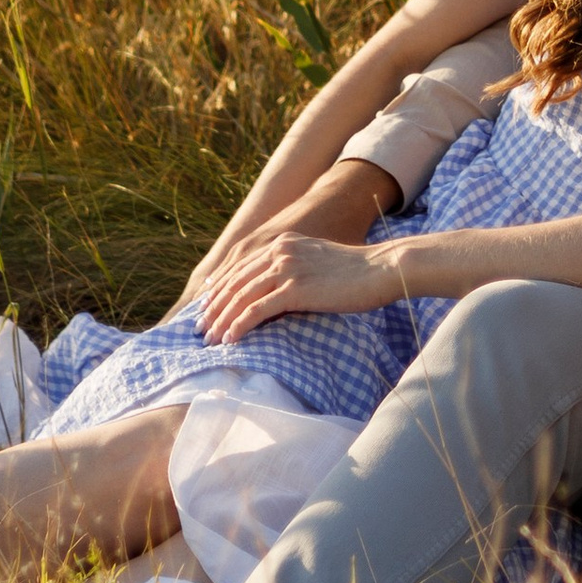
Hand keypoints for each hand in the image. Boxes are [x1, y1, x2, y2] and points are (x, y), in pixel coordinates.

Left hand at [196, 230, 403, 343]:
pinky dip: (239, 326)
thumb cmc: (356, 271)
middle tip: (201, 328)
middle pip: (234, 282)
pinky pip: (257, 310)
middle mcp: (279, 251)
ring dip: (221, 320)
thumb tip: (277, 292)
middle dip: (214, 307)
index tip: (207, 307)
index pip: (239, 267)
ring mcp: (286, 268)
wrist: (380, 269)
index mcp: (282, 243)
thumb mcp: (317, 260)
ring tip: (210, 339)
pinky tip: (230, 340)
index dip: (219, 289)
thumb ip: (294, 268)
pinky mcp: (295, 288)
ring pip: (240, 297)